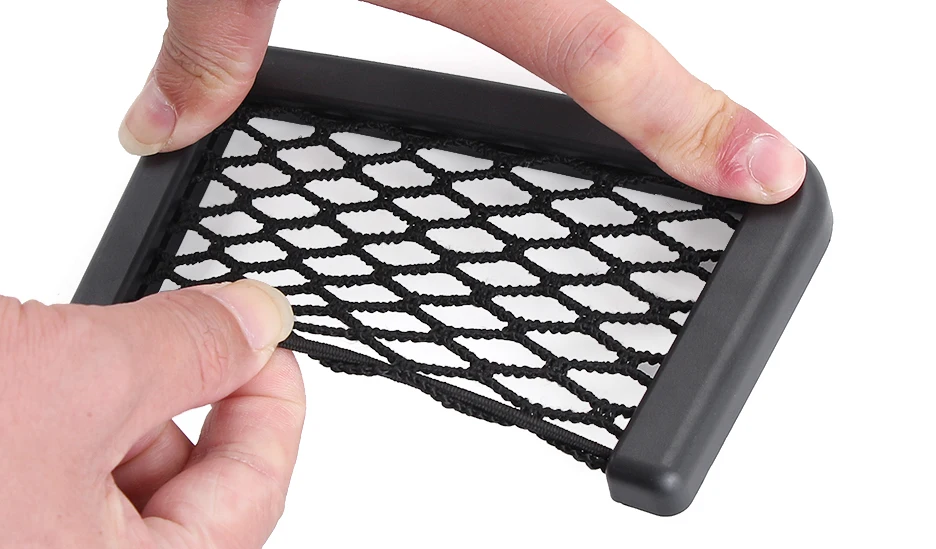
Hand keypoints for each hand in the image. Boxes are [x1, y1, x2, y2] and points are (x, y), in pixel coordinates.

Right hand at [0, 280, 302, 547]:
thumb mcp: (80, 378)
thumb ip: (189, 348)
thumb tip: (255, 323)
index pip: (251, 500)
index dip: (273, 411)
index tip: (269, 345)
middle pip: (186, 493)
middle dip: (185, 402)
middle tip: (182, 332)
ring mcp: (26, 548)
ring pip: (116, 481)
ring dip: (116, 406)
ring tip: (67, 358)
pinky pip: (57, 476)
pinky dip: (66, 418)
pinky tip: (34, 376)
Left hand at [119, 0, 805, 203]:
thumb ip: (205, 42)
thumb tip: (161, 125)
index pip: (603, 61)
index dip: (696, 126)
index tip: (775, 174)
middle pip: (610, 24)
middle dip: (658, 88)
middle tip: (736, 163)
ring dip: (586, 30)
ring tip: (568, 55)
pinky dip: (539, 2)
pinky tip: (508, 6)